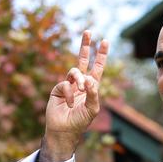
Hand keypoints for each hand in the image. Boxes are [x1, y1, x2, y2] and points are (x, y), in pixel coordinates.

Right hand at [40, 30, 108, 161]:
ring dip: (79, 79)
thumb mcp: (92, 108)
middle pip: (83, 60)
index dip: (101, 55)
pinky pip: (65, 84)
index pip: (97, 68)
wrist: (63, 131)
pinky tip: (68, 104)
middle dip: (86, 46)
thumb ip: (93, 93)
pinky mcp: (57, 89)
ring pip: (74, 71)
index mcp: (91, 87)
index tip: (105, 41)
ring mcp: (68, 85)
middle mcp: (79, 83)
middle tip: (88, 31)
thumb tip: (89, 78)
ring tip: (81, 88)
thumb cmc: (80, 121)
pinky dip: (68, 93)